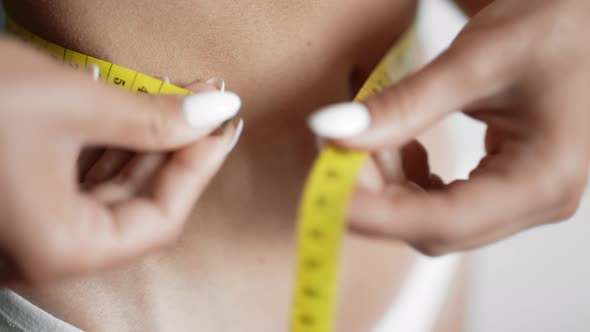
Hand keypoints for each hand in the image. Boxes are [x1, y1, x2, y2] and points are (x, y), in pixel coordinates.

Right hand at [0, 37, 241, 283]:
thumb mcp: (74, 104)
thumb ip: (154, 117)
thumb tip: (216, 111)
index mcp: (61, 247)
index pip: (159, 219)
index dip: (198, 169)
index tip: (223, 126)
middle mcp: (43, 246)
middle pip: (137, 202)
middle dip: (175, 146)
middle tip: (206, 100)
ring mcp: (28, 222)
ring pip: (110, 186)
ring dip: (146, 139)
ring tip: (178, 95)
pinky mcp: (17, 194)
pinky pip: (79, 176)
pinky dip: (111, 142)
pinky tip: (133, 108)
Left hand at [309, 0, 589, 254]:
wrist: (588, 21)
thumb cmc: (558, 27)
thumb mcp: (475, 61)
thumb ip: (404, 104)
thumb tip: (335, 132)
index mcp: (542, 178)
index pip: (443, 221)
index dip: (376, 214)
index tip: (325, 192)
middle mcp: (537, 202)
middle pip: (434, 228)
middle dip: (376, 196)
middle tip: (338, 152)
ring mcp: (523, 198)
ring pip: (434, 219)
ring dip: (390, 186)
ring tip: (373, 137)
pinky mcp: (507, 186)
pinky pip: (444, 202)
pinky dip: (409, 180)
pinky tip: (401, 145)